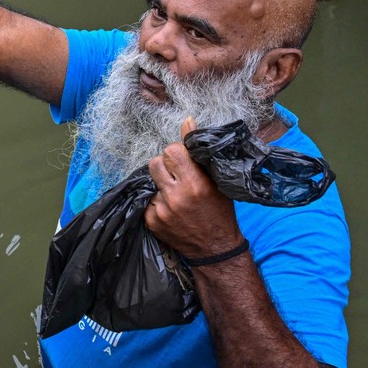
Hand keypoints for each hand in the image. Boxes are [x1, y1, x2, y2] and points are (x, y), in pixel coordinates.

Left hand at [145, 118, 243, 260]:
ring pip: (150, 182)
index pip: (170, 151)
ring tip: (175, 194)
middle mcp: (176, 196)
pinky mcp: (152, 221)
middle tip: (175, 175)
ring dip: (160, 185)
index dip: (175, 153)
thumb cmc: (220, 211)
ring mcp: (162, 210)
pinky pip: (147, 200)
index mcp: (195, 184)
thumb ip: (198, 151)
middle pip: (155, 163)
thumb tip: (187, 120)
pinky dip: (157, 202)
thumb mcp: (215, 180)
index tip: (182, 160)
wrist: (215, 248)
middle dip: (164, 166)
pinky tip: (171, 209)